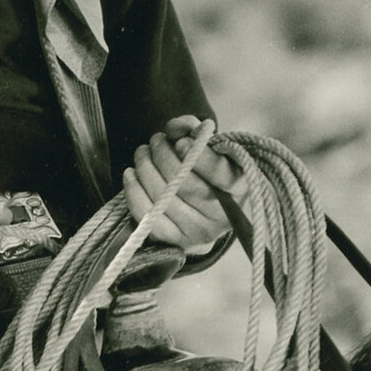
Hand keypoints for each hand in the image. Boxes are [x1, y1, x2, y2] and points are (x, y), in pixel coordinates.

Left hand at [122, 117, 235, 261]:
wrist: (208, 208)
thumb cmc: (209, 170)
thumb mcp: (211, 147)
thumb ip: (194, 129)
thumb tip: (175, 128)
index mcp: (240, 189)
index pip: (218, 172)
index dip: (196, 154)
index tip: (181, 141)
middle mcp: (221, 217)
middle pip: (182, 182)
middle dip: (162, 154)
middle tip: (156, 140)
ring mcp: (198, 233)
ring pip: (162, 196)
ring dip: (145, 167)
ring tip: (143, 153)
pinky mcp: (176, 242)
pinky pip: (148, 217)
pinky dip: (134, 192)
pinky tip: (131, 174)